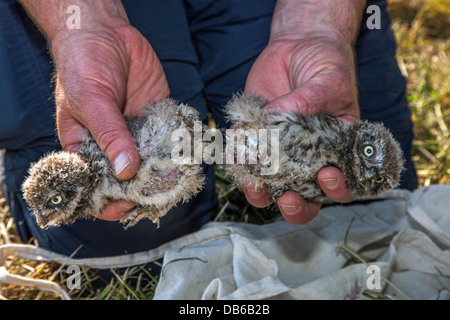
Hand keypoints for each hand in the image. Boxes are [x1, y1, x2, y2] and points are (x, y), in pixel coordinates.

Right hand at [51, 21, 168, 220]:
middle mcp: (114, 147)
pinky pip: (170, 140)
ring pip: (153, 164)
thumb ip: (108, 135)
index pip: (97, 187)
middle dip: (145, 191)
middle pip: (130, 182)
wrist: (105, 34)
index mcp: (87, 150)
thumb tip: (125, 171)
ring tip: (179, 179)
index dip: (110, 202)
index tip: (126, 206)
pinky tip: (188, 156)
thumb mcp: (89, 102)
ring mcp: (138, 135)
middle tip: (161, 194)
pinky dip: (179, 149)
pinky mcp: (157, 120)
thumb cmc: (82, 67)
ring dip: (166, 174)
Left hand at [244, 36, 359, 223]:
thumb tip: (276, 120)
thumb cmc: (327, 63)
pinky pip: (244, 156)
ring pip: (270, 186)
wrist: (300, 45)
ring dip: (260, 192)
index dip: (336, 189)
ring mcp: (280, 150)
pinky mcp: (256, 136)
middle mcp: (309, 157)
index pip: (342, 182)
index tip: (326, 175)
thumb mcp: (328, 80)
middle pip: (305, 196)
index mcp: (337, 149)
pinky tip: (235, 147)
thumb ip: (309, 103)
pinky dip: (237, 158)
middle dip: (296, 205)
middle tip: (288, 197)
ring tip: (254, 183)